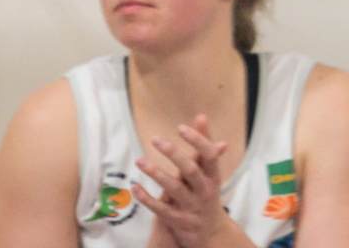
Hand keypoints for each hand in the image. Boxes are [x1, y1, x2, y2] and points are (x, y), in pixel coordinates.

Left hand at [132, 114, 233, 247]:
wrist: (212, 233)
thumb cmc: (207, 193)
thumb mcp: (210, 172)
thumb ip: (204, 145)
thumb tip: (201, 116)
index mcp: (213, 176)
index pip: (209, 156)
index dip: (197, 141)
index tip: (180, 128)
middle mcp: (205, 191)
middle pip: (191, 170)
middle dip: (173, 154)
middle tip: (156, 140)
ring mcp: (192, 207)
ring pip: (174, 189)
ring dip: (156, 173)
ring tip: (140, 161)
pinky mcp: (179, 222)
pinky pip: (161, 210)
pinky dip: (147, 198)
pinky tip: (135, 187)